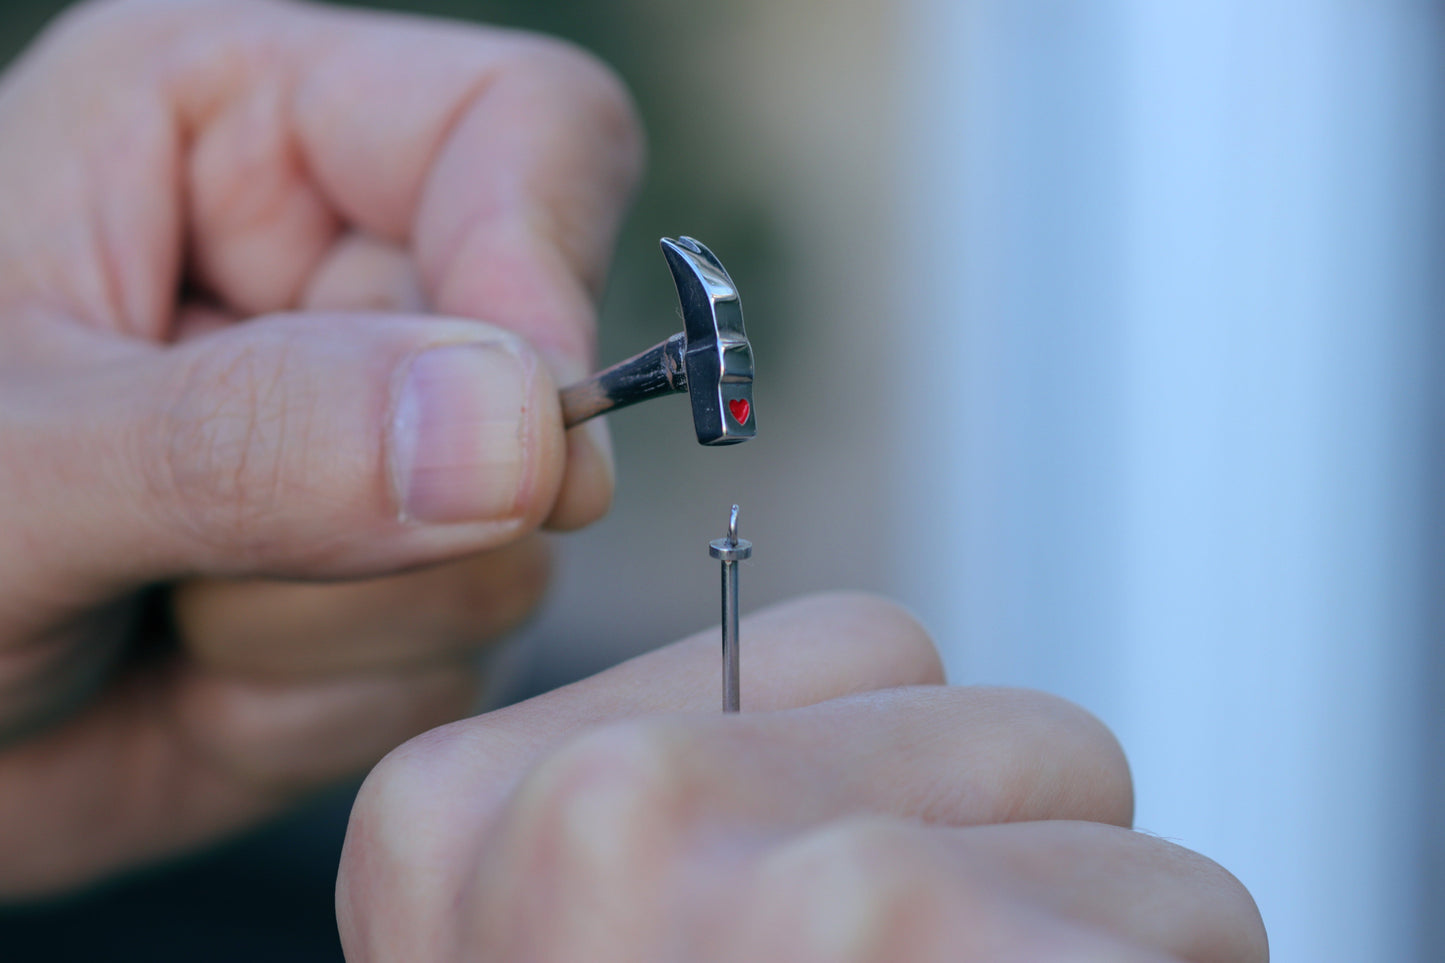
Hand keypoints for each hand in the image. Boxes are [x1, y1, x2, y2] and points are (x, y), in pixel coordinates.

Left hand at [0, 0, 640, 895]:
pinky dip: (329, 697)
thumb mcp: (7, 473)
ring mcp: (393, 440)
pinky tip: (203, 680)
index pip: (526, 124)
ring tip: (165, 611)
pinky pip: (471, 653)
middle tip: (200, 557)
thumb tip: (517, 434)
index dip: (542, 264)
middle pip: (539, 363)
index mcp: (236, 132)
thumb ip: (249, 437)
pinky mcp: (410, 579)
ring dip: (335, 621)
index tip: (513, 436)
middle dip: (389, 508)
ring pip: (514, 537)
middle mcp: (340, 276)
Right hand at [338, 594, 1266, 961]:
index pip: (852, 643)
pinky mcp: (938, 958)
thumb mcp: (567, 961)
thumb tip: (871, 754)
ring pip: (1103, 812)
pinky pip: (1178, 925)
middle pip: (989, 710)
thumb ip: (697, 823)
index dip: (900, 786)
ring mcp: (792, 895)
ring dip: (1085, 944)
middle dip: (1013, 849)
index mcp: (478, 808)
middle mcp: (603, 818)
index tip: (853, 914)